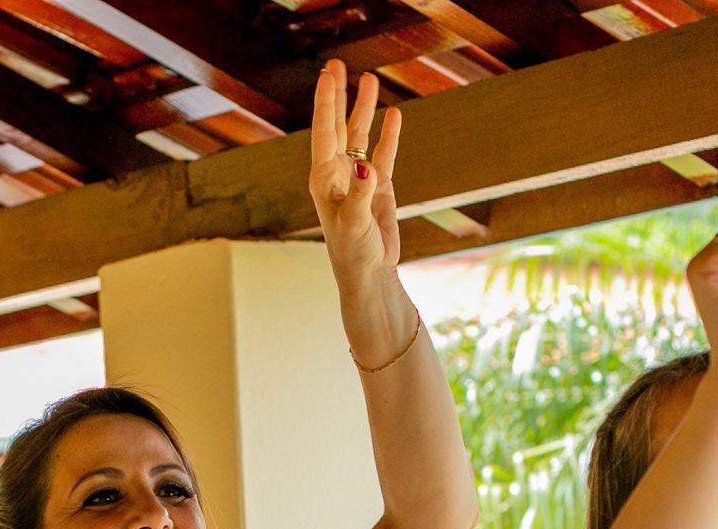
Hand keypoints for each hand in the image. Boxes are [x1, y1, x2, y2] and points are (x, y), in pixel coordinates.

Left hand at [308, 59, 400, 286]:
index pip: (323, 132)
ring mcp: (359, 179)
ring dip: (365, 109)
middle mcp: (338, 173)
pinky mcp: (379, 188)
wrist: (369, 273)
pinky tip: (394, 114)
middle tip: (338, 65)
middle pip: (337, 125)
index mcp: (324, 178)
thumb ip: (359, 194)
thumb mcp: (354, 223)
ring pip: (361, 135)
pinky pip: (384, 153)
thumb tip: (367, 167)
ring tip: (370, 80)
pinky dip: (388, 135)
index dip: (326, 102)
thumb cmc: (353, 251)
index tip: (327, 75)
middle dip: (339, 95)